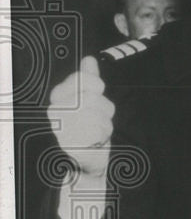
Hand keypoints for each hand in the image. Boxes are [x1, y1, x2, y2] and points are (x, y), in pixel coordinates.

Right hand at [47, 56, 114, 177]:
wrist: (83, 159)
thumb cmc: (85, 126)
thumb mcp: (87, 98)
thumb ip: (87, 78)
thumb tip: (89, 59)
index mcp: (58, 96)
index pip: (84, 79)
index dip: (95, 85)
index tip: (95, 92)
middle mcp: (56, 110)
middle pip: (95, 98)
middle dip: (103, 109)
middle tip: (97, 118)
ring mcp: (62, 127)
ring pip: (99, 115)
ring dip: (104, 124)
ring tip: (95, 131)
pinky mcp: (72, 143)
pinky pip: (99, 132)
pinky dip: (102, 137)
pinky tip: (94, 141)